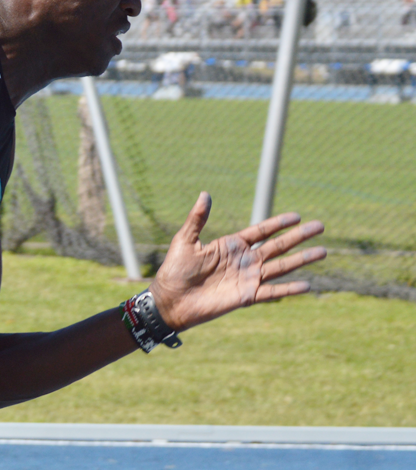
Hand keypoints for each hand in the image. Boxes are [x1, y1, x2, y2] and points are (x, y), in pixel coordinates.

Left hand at [149, 192, 325, 331]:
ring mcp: (247, 278)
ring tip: (323, 251)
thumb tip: (205, 193)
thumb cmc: (175, 270)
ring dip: (302, 259)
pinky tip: (307, 284)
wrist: (170, 300)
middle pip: (278, 246)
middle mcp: (244, 260)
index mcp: (232, 245)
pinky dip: (289, 289)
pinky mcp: (246, 296)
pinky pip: (272, 291)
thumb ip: (197, 218)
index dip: (279, 223)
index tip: (298, 216)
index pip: (261, 231)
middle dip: (299, 237)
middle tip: (321, 226)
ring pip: (281, 266)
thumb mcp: (185, 240)